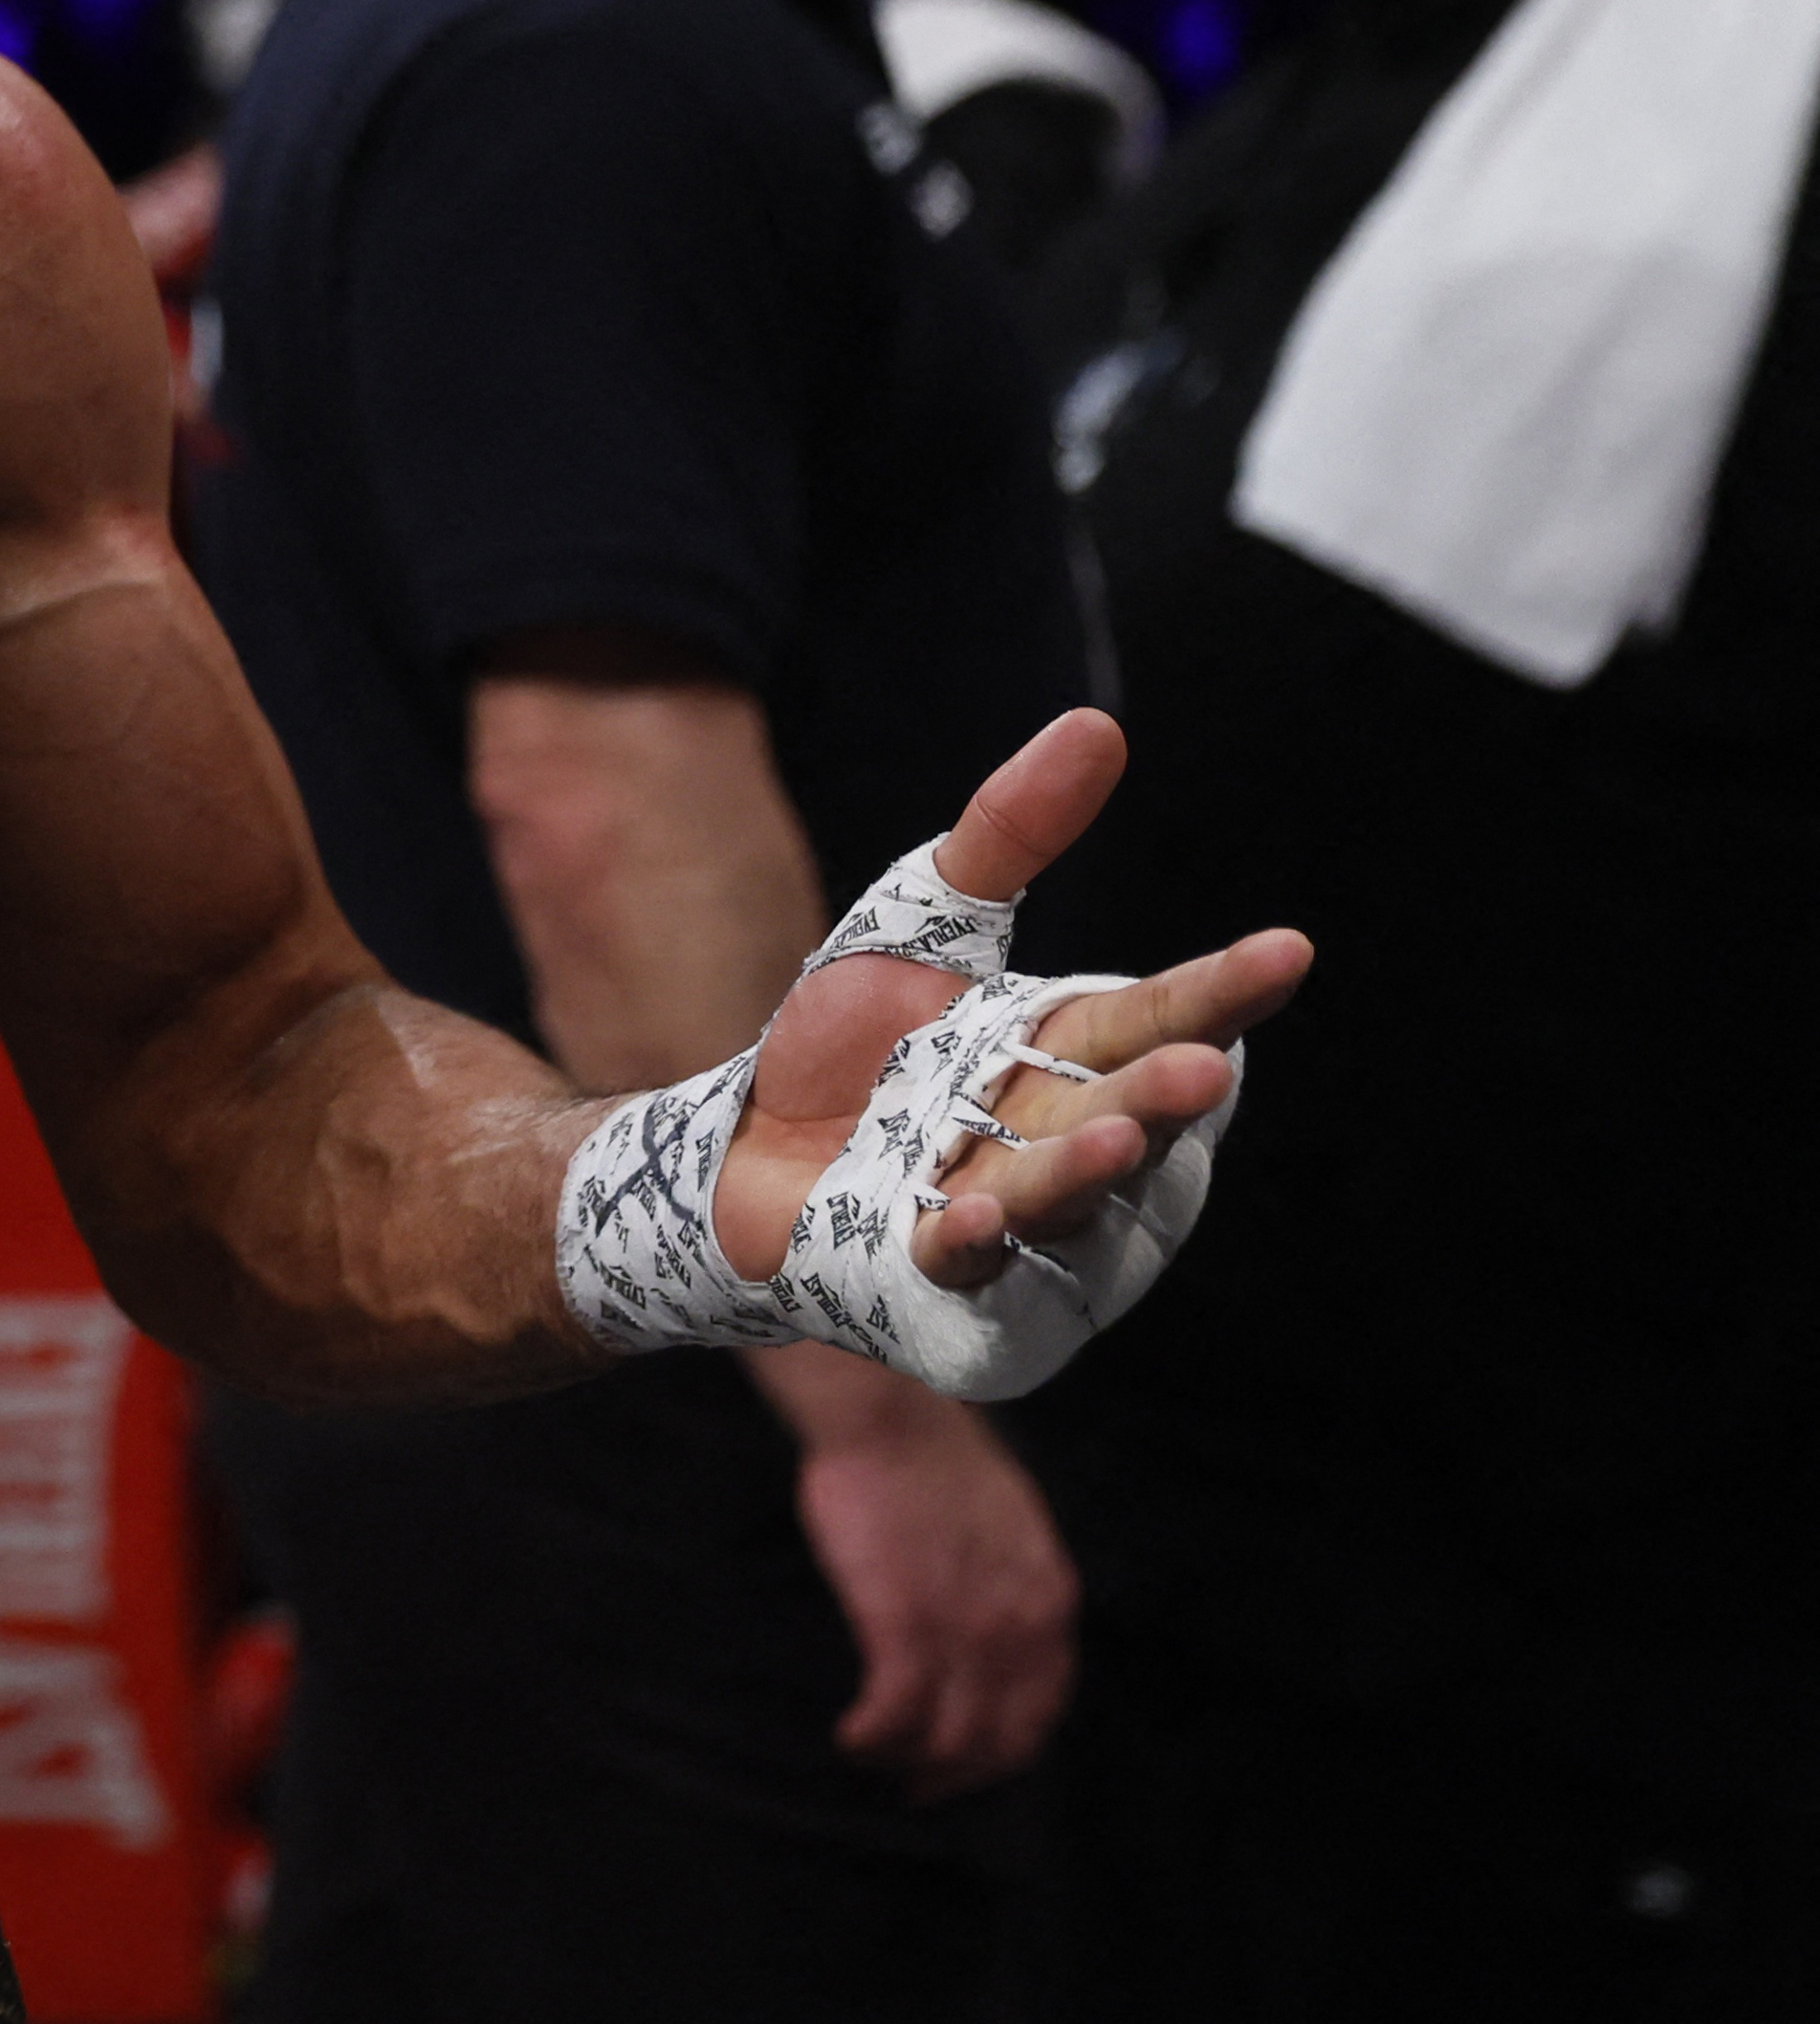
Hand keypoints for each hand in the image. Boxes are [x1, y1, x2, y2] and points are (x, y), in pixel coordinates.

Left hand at [715, 710, 1303, 1284]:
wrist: (736, 1153)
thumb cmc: (851, 1043)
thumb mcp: (921, 924)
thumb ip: (1007, 832)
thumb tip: (1099, 725)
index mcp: (1083, 1061)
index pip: (1164, 1018)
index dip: (1220, 990)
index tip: (1286, 950)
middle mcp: (1076, 1150)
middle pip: (1132, 1118)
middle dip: (1163, 1099)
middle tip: (1200, 1068)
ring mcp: (1029, 1234)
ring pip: (1070, 1203)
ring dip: (1087, 1174)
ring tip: (1114, 1139)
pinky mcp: (959, 1298)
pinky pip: (976, 1275)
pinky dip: (974, 1248)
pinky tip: (967, 1218)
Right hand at [759, 1347, 1075, 1799]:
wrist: (893, 1421)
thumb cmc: (936, 1456)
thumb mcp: (1011, 1524)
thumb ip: (1013, 1583)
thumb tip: (992, 1626)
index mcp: (1050, 1602)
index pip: (1043, 1709)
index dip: (1006, 1748)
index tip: (970, 1762)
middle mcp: (1018, 1631)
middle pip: (1001, 1740)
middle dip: (959, 1775)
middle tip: (919, 1787)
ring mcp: (962, 1634)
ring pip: (950, 1740)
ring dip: (910, 1765)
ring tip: (875, 1761)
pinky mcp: (902, 1628)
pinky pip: (894, 1714)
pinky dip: (872, 1738)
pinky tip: (850, 1736)